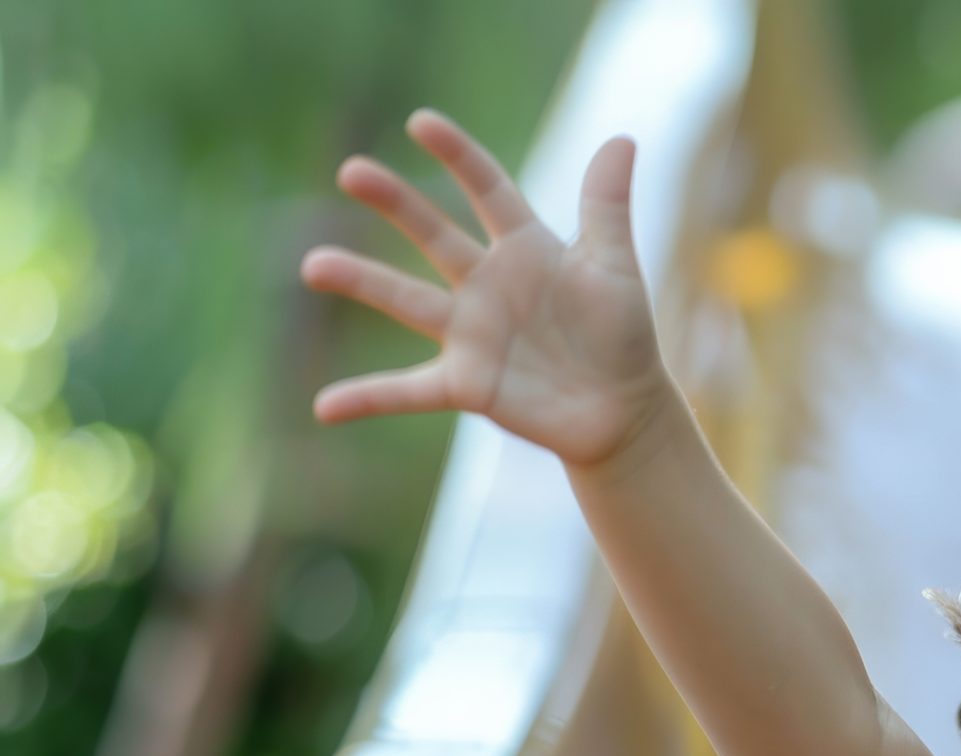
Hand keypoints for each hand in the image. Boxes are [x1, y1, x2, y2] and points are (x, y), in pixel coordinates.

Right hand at [300, 108, 676, 468]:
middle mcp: (486, 284)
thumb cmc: (622, 333)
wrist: (624, 408)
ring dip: (362, 283)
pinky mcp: (467, 384)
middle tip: (351, 172)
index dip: (458, 157)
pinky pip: (408, 391)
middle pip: (434, 234)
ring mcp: (471, 333)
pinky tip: (326, 407)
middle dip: (395, 203)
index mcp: (524, 247)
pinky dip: (368, 397)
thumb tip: (622, 139)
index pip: (487, 190)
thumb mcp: (615, 266)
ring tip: (315, 265)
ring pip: (407, 301)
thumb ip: (607, 206)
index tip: (420, 122)